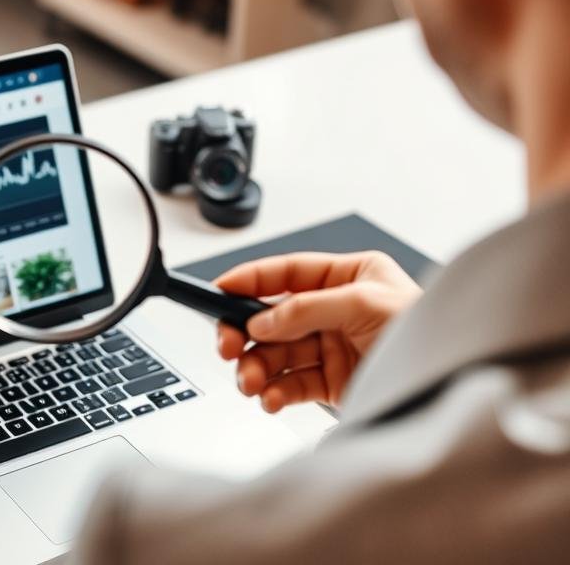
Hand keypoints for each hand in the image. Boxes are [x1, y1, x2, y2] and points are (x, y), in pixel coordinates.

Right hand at [215, 251, 420, 412]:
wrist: (454, 383)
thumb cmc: (430, 333)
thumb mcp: (367, 303)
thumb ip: (308, 307)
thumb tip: (263, 318)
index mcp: (348, 277)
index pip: (287, 274)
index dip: (249, 281)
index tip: (217, 290)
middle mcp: (336, 311)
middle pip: (272, 318)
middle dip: (246, 334)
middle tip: (229, 347)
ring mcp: (333, 347)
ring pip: (277, 354)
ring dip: (257, 368)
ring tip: (250, 382)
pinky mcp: (333, 382)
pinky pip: (291, 384)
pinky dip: (275, 392)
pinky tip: (271, 397)